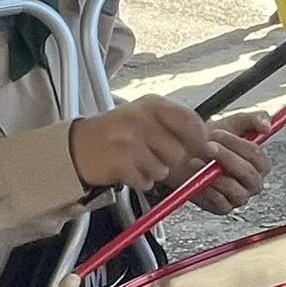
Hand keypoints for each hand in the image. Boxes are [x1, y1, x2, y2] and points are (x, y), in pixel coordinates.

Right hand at [69, 94, 211, 192]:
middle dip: (174, 163)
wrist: (76, 147)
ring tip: (138, 162)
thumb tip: (209, 147)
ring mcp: (128, 140)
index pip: (191, 121)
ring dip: (154, 173)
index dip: (201, 141)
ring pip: (162, 170)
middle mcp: (140, 118)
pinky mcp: (118, 162)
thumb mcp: (146, 119)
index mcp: (152, 104)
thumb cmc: (118, 134)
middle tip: (159, 161)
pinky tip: (128, 170)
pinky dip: (139, 181)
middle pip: (179, 152)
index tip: (203, 152)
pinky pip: (145, 182)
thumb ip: (176, 128)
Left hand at [164, 110, 272, 212]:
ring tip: (197, 161)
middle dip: (226, 158)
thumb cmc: (216, 139)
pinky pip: (219, 202)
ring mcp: (240, 197)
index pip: (256, 154)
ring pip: (234, 189)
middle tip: (208, 146)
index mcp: (261, 164)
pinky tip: (196, 176)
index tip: (217, 134)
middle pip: (247, 172)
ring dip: (214, 174)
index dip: (236, 144)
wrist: (191, 154)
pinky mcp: (224, 208)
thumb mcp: (236, 123)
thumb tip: (267, 127)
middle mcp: (254, 183)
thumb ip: (255, 119)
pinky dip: (207, 188)